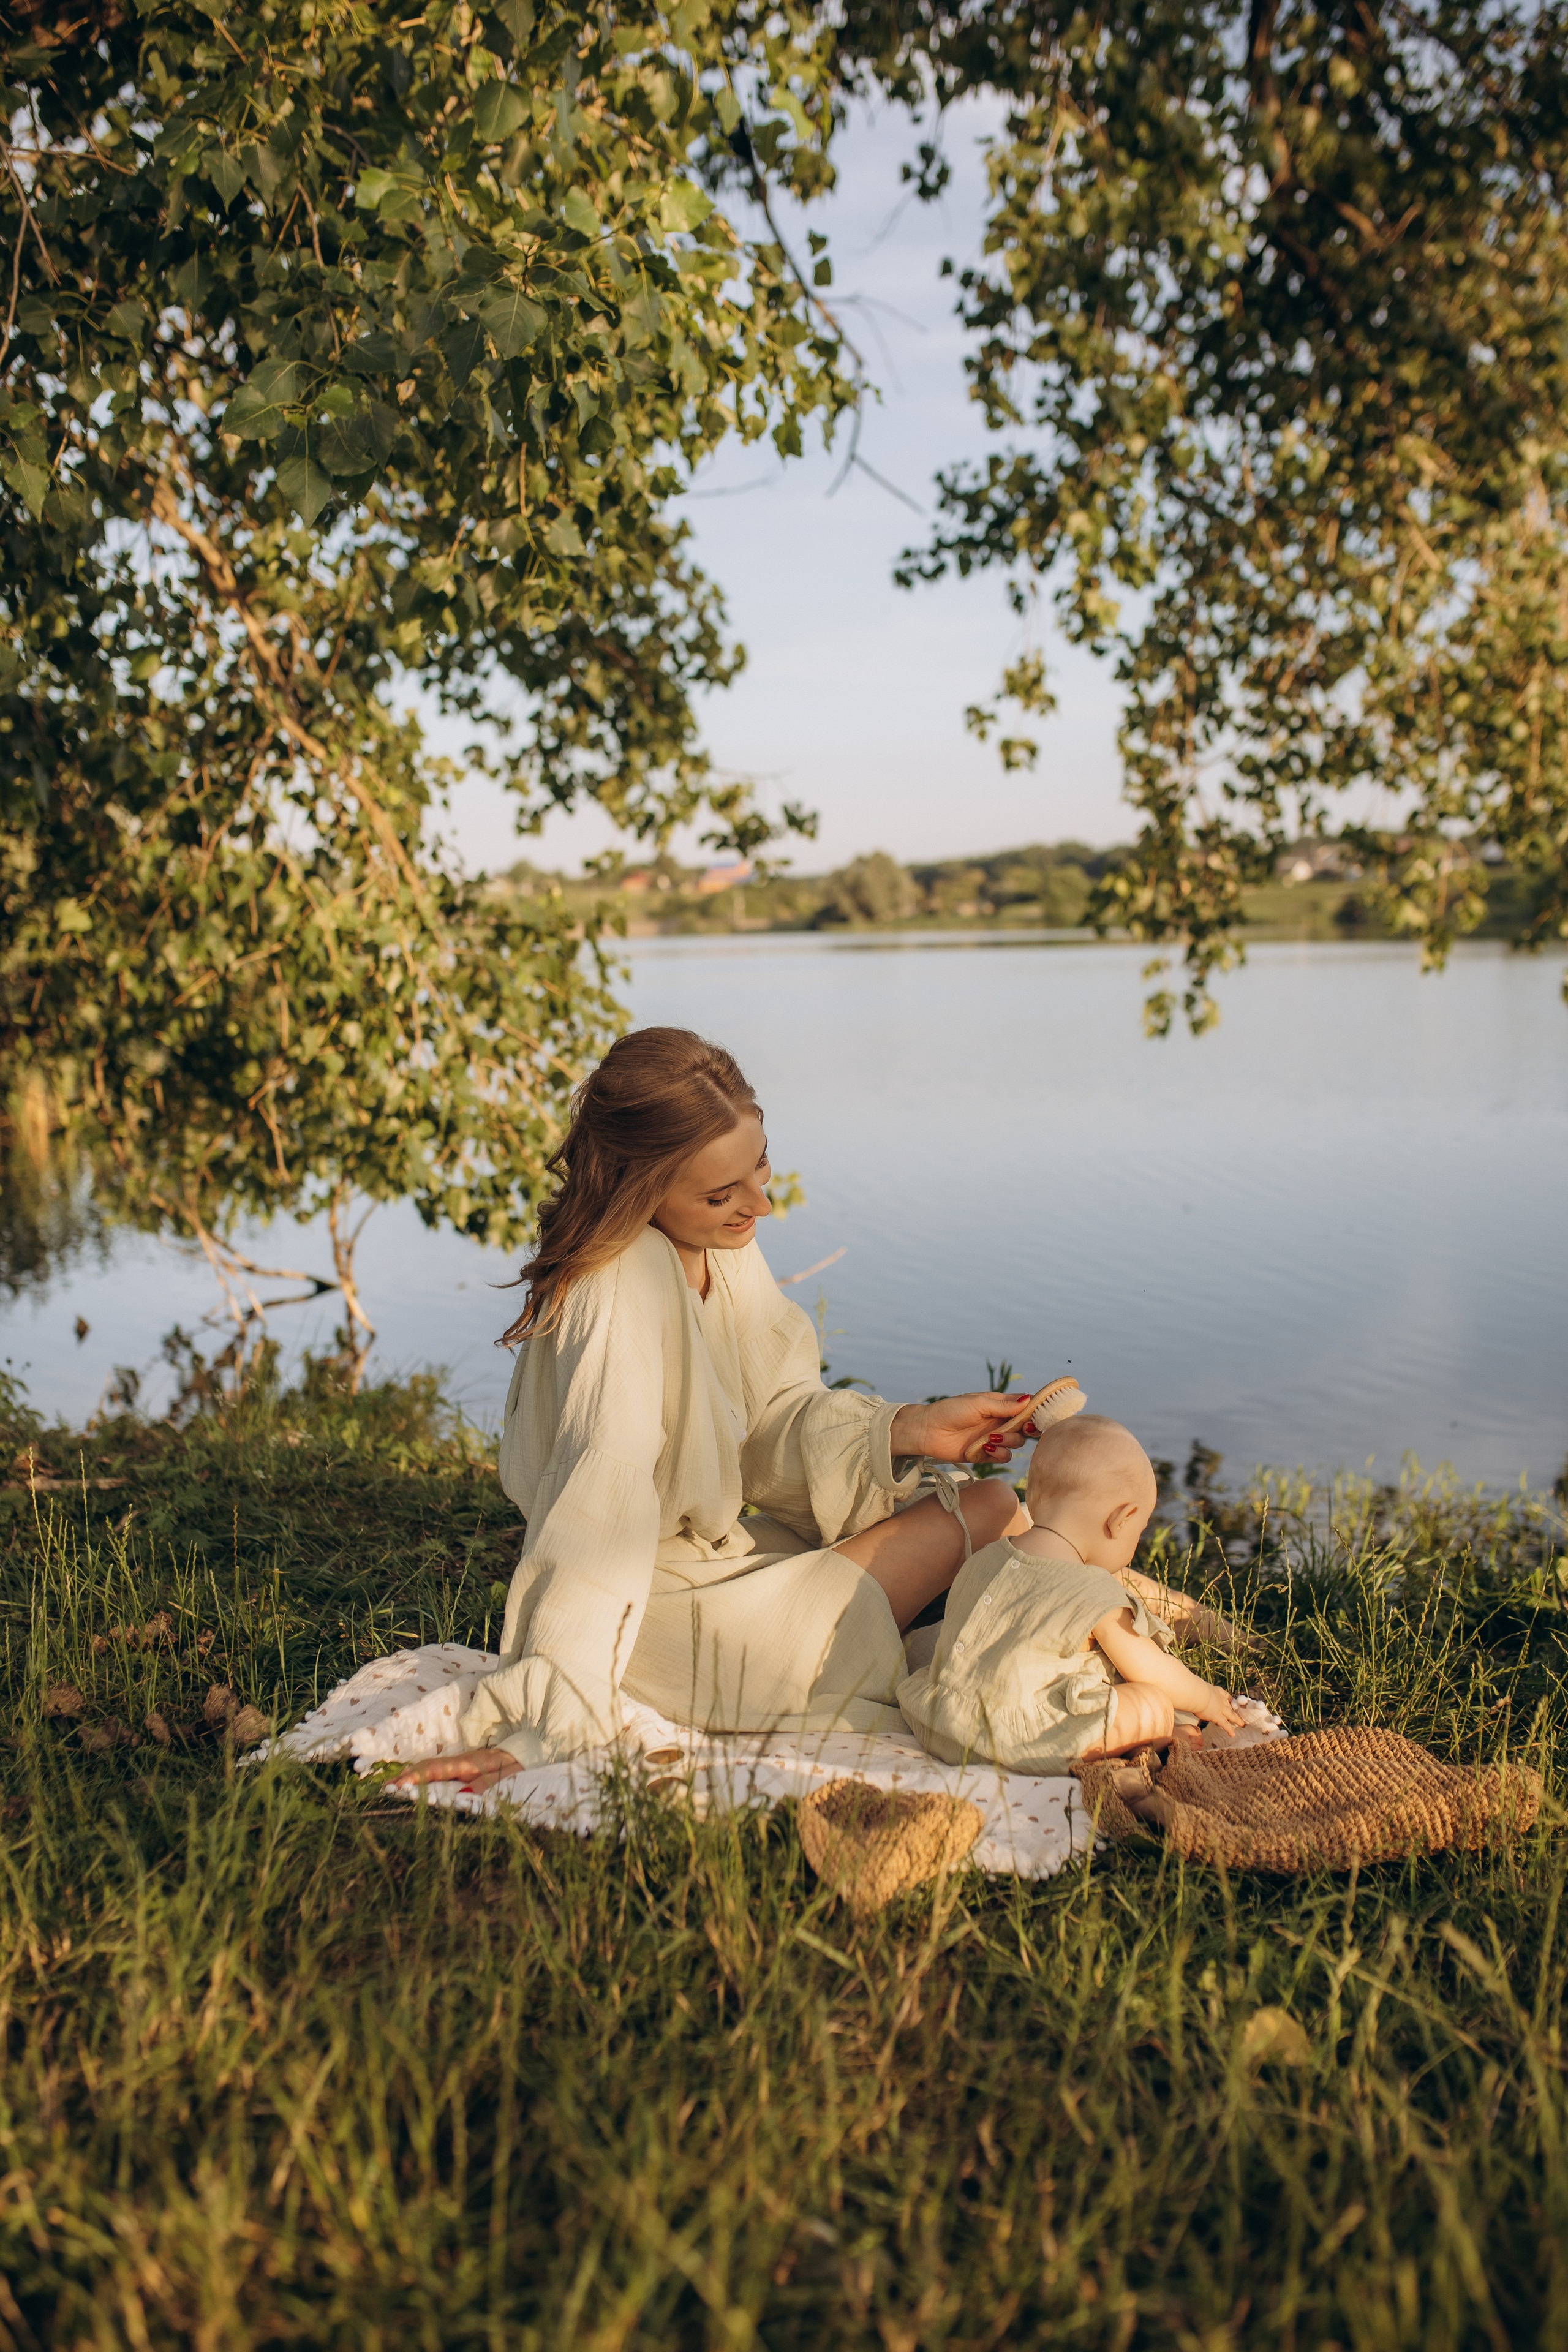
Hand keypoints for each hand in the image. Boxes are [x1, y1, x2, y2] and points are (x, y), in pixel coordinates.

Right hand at [388, 1746, 524, 1792]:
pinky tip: (413, 1781)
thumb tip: (466, 1795)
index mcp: (470, 1763)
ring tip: (392, 1785)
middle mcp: (463, 1761)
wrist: (530, 1748)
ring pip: (432, 1767)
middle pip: (429, 1767)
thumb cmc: (519, 1764)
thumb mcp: (509, 1775)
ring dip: (412, 1776)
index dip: (418, 1777)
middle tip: (386, 1789)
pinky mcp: (465, 1766)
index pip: (438, 1769)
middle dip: (407, 1777)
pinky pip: (439, 1770)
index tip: (400, 1785)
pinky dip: (422, 1775)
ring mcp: (462, 1762)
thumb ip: (488, 1783)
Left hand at [889, 1392, 1033, 1466]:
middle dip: (1025, 1429)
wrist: (928, 1431)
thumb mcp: (978, 1404)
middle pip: (1024, 1428)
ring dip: (1009, 1441)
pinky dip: (1000, 1453)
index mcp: (998, 1405)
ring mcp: (993, 1438)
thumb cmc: (950, 1411)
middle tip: (1021, 1428)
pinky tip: (987, 1447)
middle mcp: (998, 1422)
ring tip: (992, 1437)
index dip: (1034, 1411)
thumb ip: (1003, 1405)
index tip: (1037, 1415)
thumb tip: (1028, 1400)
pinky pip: (1003, 1456)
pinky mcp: (985, 1454)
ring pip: (1016, 1443)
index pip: (1024, 1407)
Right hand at [1197, 1688, 1245, 1737]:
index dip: (1229, 1699)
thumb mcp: (1200, 1687)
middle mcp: (1220, 1699)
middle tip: (1239, 1714)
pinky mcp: (1218, 1717)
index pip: (1225, 1695)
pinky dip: (1229, 1729)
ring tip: (1241, 1724)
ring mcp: (1220, 1708)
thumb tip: (1195, 1692)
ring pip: (1231, 1715)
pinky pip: (1225, 1724)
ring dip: (1236, 1720)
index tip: (1232, 1701)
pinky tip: (1232, 1734)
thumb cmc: (1195, 1689)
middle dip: (1234, 1710)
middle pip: (1230, 1706)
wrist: (1197, 1693)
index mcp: (1216, 1691)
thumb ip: (1201, 1691)